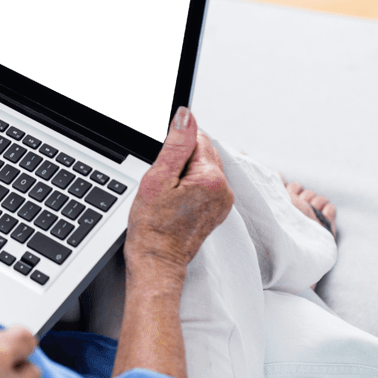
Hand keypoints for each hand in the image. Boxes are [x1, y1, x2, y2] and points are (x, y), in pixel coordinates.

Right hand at [124, 107, 232, 275]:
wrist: (157, 262)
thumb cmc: (152, 227)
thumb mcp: (157, 179)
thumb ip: (176, 144)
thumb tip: (186, 115)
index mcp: (212, 178)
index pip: (197, 138)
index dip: (174, 147)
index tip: (162, 165)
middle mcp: (225, 189)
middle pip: (202, 152)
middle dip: (179, 160)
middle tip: (163, 183)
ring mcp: (223, 201)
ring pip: (202, 167)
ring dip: (183, 173)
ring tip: (168, 194)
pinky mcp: (217, 209)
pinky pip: (204, 183)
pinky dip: (188, 186)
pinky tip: (174, 201)